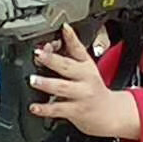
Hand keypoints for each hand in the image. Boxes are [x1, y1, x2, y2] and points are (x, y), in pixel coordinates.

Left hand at [28, 24, 142, 139]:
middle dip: (52, 59)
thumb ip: (70, 52)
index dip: (71, 37)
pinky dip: (45, 109)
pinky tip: (34, 107)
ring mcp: (80, 95)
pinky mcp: (75, 111)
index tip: (63, 28)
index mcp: (86, 65)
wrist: (109, 113)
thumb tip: (52, 39)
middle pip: (68, 66)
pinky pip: (58, 110)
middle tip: (38, 55)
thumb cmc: (92, 88)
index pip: (78, 48)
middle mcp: (84, 79)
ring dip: (47, 83)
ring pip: (62, 88)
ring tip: (33, 80)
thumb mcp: (86, 67)